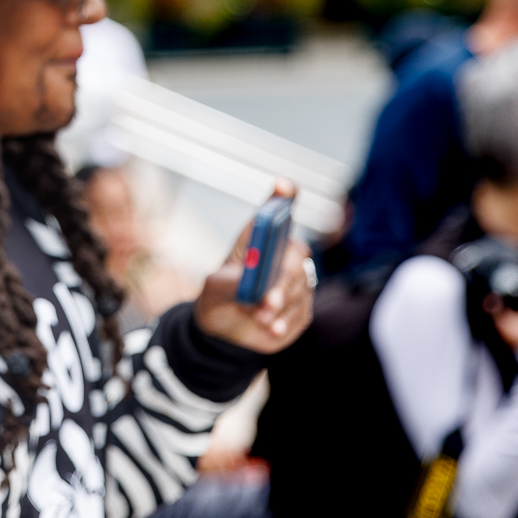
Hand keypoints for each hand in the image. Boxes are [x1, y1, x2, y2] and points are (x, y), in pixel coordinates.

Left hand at [193, 180, 314, 352]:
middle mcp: (282, 256)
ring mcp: (296, 282)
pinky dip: (285, 321)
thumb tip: (249, 283)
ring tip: (259, 318)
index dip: (283, 195)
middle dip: (282, 279)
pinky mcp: (302, 307)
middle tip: (266, 300)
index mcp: (260, 241)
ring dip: (279, 305)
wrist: (224, 332)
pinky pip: (302, 311)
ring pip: (301, 287)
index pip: (277, 210)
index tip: (282, 186)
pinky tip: (271, 328)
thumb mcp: (214, 288)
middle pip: (296, 256)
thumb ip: (230, 282)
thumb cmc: (219, 298)